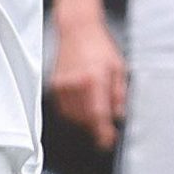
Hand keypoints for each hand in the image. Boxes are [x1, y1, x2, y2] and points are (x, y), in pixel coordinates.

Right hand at [50, 11, 128, 148]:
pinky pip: (63, 109)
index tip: (107, 143)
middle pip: (85, 120)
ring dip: (84, 121)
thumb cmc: (99, 46)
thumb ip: (119, 95)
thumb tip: (118, 115)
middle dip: (96, 127)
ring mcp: (63, 86)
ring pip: (73, 117)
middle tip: (106, 129)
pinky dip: (73, 113)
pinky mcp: (55, 86)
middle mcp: (76, 85)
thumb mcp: (118, 69)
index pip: (98, 116)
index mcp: (95, 80)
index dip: (103, 134)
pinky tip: (82, 106)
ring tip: (95, 113)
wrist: (77, 30)